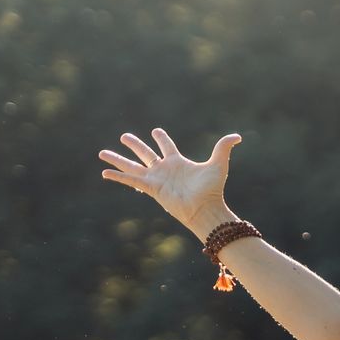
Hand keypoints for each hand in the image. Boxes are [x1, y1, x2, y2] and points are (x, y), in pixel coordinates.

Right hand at [98, 128, 240, 236]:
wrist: (205, 208)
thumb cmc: (212, 189)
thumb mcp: (218, 164)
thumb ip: (223, 148)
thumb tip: (238, 136)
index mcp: (178, 162)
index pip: (166, 146)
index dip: (161, 138)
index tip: (155, 131)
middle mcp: (165, 169)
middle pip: (146, 153)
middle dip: (135, 144)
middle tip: (124, 136)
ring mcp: (156, 179)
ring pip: (133, 165)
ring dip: (118, 159)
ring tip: (102, 153)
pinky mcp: (151, 188)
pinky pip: (131, 180)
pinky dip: (118, 176)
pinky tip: (104, 173)